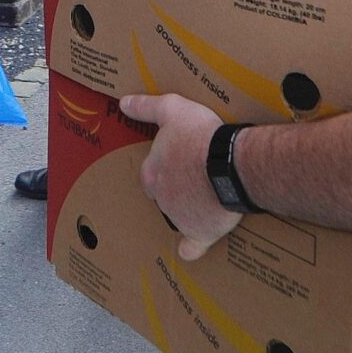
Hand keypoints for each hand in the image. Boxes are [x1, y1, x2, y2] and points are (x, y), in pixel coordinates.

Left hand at [121, 94, 241, 260]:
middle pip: (165, 195)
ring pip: (180, 216)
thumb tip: (123, 102)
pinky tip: (190, 249)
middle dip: (177, 189)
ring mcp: (179, 217)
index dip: (166, 166)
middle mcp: (161, 197)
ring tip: (211, 197)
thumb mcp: (173, 109)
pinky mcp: (199, 232)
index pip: (152, 173)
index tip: (180, 161)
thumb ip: (147, 107)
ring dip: (190, 209)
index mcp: (152, 172)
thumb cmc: (201, 136)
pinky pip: (193, 245)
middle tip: (197, 177)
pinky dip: (191, 248)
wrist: (228, 163)